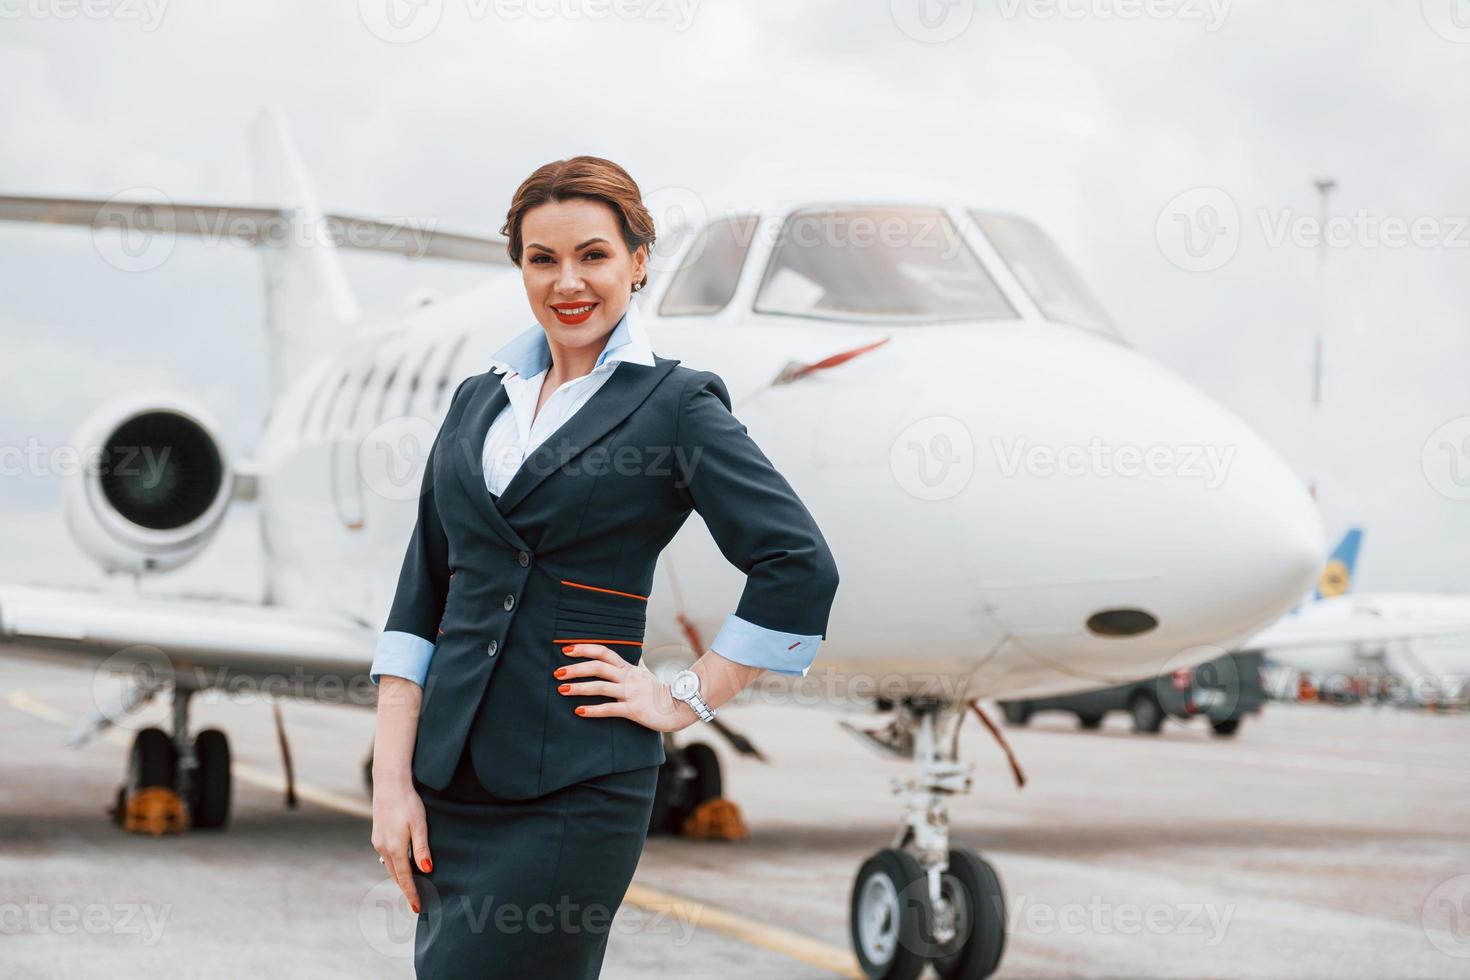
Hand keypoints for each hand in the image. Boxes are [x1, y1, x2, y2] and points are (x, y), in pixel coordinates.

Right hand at [371, 778, 431, 913]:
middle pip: (396, 876)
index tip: (418, 908)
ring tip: (411, 889)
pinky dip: (395, 866)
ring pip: (390, 867)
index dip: (412, 893)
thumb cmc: (408, 803)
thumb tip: (427, 870)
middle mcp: (384, 848)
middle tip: (417, 903)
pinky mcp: (377, 836)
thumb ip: (422, 848)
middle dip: (406, 889)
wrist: (389, 784)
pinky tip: (402, 866)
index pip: (405, 878)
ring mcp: (378, 842)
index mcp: (395, 848)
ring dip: (400, 878)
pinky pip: (387, 857)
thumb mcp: (420, 825)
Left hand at [555, 643, 692, 732]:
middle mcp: (628, 678)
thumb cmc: (659, 692)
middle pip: (598, 667)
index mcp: (628, 668)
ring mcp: (630, 693)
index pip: (604, 652)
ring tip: (562, 689)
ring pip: (600, 687)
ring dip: (579, 687)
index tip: (566, 649)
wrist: (680, 707)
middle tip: (557, 672)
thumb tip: (627, 657)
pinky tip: (579, 711)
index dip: (584, 648)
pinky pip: (610, 709)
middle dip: (576, 668)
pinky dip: (593, 710)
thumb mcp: (644, 674)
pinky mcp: (633, 710)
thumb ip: (633, 666)